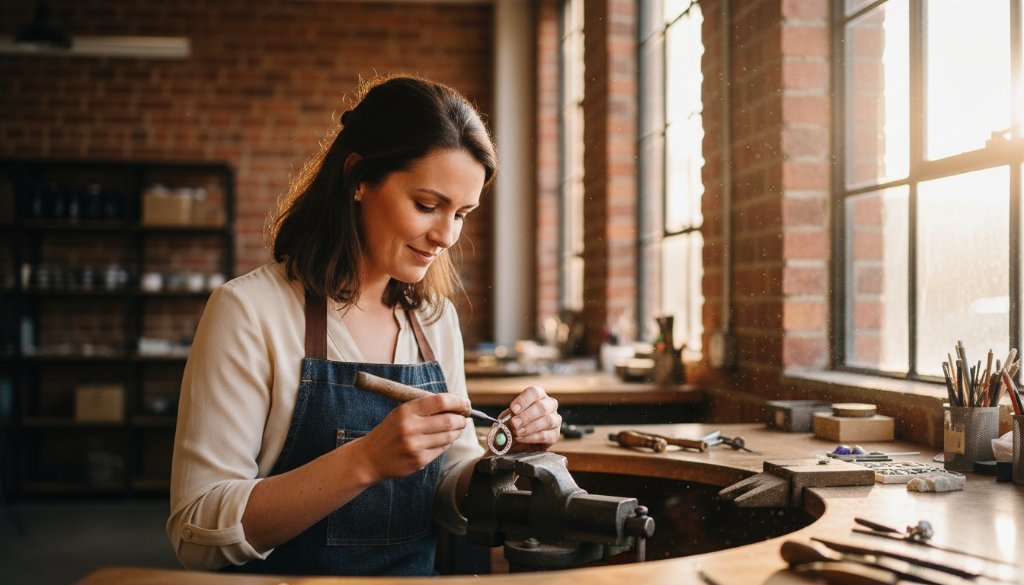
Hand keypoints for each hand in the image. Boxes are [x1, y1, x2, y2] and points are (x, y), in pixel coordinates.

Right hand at [352, 393, 468, 481]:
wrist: (370, 458)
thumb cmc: (390, 431)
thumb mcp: (401, 413)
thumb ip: (425, 406)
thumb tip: (456, 400)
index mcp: (406, 411)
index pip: (440, 401)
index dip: (457, 401)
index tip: (465, 403)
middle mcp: (410, 428)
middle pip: (449, 420)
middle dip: (462, 418)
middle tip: (464, 417)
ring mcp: (415, 446)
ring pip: (448, 436)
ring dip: (457, 431)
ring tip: (457, 428)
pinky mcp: (419, 461)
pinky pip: (442, 449)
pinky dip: (446, 443)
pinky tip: (443, 440)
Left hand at [503, 385, 560, 451]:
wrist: (521, 441)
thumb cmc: (516, 424)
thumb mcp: (510, 417)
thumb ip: (508, 416)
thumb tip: (506, 420)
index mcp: (538, 396)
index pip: (535, 392)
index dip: (524, 400)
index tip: (513, 409)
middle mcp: (550, 405)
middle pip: (542, 407)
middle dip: (527, 416)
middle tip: (514, 423)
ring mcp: (555, 420)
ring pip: (548, 421)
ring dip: (530, 427)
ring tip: (517, 432)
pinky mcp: (555, 435)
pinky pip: (546, 436)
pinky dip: (532, 438)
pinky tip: (521, 438)